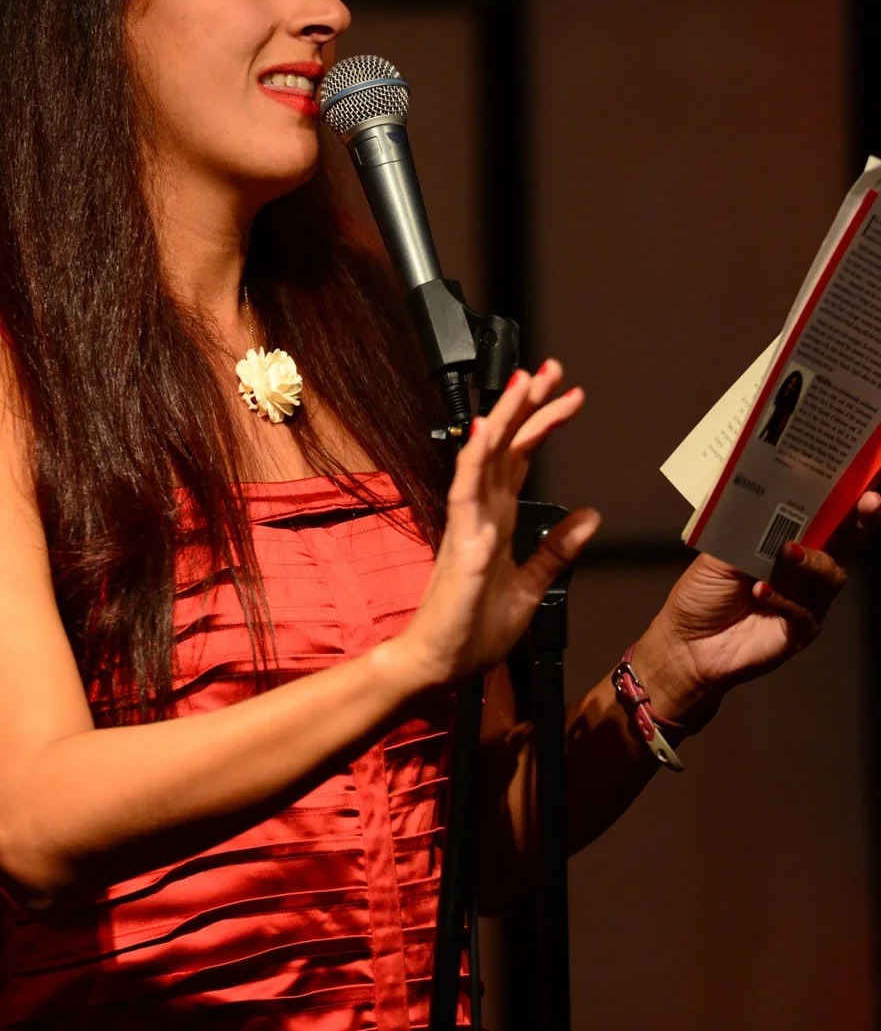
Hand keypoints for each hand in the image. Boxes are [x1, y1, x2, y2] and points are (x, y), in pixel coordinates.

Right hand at [393, 362, 599, 690]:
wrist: (439, 663)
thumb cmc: (473, 629)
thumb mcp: (531, 587)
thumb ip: (557, 550)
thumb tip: (591, 515)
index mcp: (500, 519)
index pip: (523, 458)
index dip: (544, 423)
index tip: (570, 395)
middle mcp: (483, 510)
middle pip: (508, 445)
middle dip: (529, 404)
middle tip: (551, 367)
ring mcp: (469, 520)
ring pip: (486, 454)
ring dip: (506, 416)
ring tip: (525, 381)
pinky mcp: (460, 538)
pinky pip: (467, 487)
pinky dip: (477, 455)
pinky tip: (488, 429)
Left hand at [636, 490, 880, 722]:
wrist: (687, 641)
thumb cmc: (704, 592)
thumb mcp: (719, 551)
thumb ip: (747, 529)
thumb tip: (767, 497)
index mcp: (787, 545)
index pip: (823, 520)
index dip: (847, 502)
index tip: (865, 485)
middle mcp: (804, 572)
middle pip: (843, 546)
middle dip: (858, 524)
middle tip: (866, 503)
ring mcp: (807, 602)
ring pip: (829, 576)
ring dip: (811, 560)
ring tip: (787, 552)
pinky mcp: (799, 631)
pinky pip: (804, 612)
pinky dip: (783, 599)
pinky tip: (761, 591)